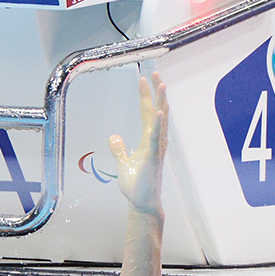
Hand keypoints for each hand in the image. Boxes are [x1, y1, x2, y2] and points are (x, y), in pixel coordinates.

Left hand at [109, 73, 167, 216]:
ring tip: (161, 84)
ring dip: (161, 102)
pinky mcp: (153, 158)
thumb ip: (119, 149)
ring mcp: (156, 149)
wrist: (142, 203)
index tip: (142, 80)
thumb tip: (113, 136)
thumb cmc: (136, 186)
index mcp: (148, 140)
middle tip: (154, 72)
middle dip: (155, 91)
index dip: (145, 96)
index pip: (147, 113)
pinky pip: (156, 138)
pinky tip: (158, 112)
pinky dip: (157, 125)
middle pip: (156, 111)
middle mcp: (155, 141)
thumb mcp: (123, 163)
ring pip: (161, 121)